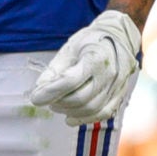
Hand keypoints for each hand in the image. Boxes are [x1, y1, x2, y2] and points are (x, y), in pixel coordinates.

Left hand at [30, 9, 144, 125]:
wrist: (120, 37)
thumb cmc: (90, 41)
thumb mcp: (69, 48)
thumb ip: (54, 69)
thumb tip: (39, 89)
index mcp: (95, 58)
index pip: (70, 81)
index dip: (50, 92)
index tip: (35, 98)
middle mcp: (110, 74)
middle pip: (81, 98)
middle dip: (58, 103)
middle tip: (46, 100)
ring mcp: (117, 86)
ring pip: (91, 109)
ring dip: (69, 111)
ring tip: (56, 105)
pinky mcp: (120, 95)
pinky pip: (103, 113)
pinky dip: (85, 118)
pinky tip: (70, 117)